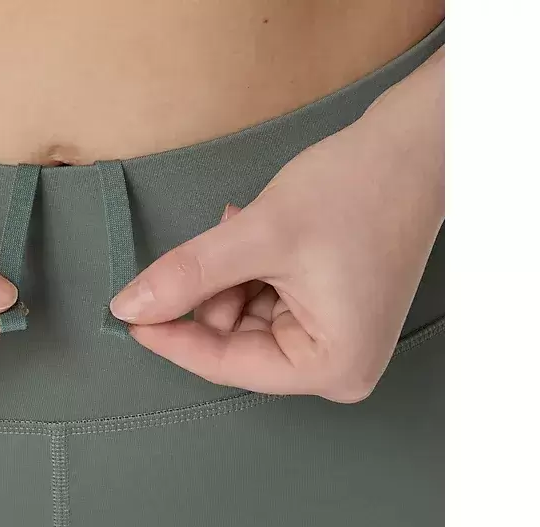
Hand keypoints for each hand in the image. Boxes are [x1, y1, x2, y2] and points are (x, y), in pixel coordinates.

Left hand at [110, 77, 443, 402]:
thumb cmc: (355, 190)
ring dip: (232, 273)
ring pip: (245, 319)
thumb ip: (188, 275)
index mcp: (330, 367)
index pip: (226, 364)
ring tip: (248, 226)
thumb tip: (127, 308)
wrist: (415, 145)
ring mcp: (335, 342)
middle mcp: (337, 368)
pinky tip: (259, 231)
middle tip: (223, 240)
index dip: (171, 337)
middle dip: (215, 291)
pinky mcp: (330, 317)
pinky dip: (249, 269)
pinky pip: (266, 303)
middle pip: (235, 342)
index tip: (125, 317)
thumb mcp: (258, 236)